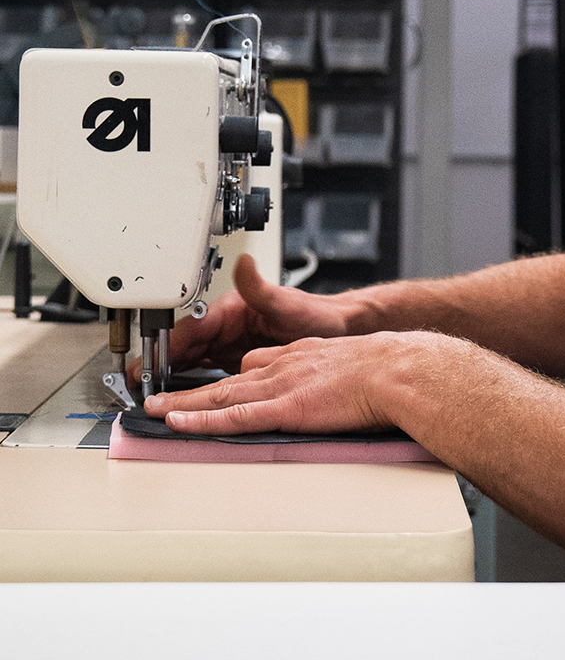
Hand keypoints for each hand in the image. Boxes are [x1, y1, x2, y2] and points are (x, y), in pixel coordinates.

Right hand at [128, 254, 348, 381]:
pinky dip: (186, 382)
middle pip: (182, 345)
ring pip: (188, 359)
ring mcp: (227, 342)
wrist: (335, 329)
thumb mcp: (286, 302)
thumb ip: (259, 287)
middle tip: (133, 384)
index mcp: (230, 309)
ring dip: (167, 374)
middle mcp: (225, 325)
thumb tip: (244, 263)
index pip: (190, 329)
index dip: (166, 346)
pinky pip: (202, 370)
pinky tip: (176, 396)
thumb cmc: (313, 314)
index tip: (146, 362)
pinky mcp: (233, 357)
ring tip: (146, 393)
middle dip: (157, 363)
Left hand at [142, 330, 422, 435]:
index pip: (251, 365)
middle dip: (188, 390)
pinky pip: (233, 416)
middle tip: (159, 398)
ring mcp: (280, 387)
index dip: (224, 378)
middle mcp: (281, 367)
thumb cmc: (382, 370)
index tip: (206, 388)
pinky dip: (202, 421)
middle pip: (225, 380)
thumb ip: (323, 373)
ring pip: (220, 396)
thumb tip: (321, 390)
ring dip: (182, 405)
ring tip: (153, 411)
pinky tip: (178, 424)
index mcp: (297, 356)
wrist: (394, 371)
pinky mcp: (284, 408)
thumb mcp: (344, 361)